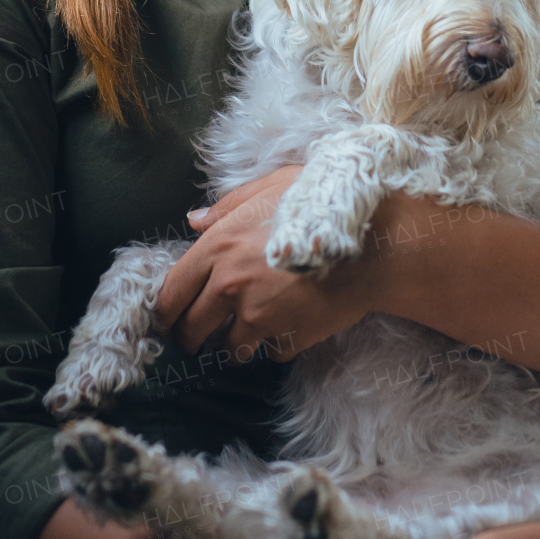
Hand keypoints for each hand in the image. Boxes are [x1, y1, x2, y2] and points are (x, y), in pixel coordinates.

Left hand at [156, 169, 380, 360]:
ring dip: (236, 345)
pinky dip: (278, 344)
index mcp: (218, 246)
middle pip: (192, 329)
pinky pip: (271, 352)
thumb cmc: (322, 204)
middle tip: (201, 337)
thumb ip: (227, 206)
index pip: (171, 292)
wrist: (374, 240)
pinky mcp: (287, 337)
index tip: (169, 320)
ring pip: (229, 349)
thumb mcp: (271, 186)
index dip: (165, 312)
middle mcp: (230, 284)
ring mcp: (258, 316)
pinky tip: (291, 325)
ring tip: (251, 331)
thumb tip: (193, 221)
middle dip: (193, 337)